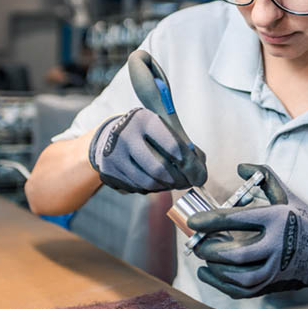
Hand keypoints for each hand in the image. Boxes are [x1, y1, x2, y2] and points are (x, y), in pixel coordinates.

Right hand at [88, 108, 206, 193]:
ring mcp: (113, 156)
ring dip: (168, 187)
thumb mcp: (161, 126)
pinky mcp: (108, 173)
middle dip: (181, 180)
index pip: (173, 146)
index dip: (190, 165)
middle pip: (160, 169)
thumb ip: (183, 142)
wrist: (107, 137)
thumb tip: (200, 166)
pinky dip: (153, 189)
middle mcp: (125, 136)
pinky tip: (158, 181)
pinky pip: (139, 189)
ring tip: (176, 182)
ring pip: (150, 183)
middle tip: (190, 183)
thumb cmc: (144, 132)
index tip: (201, 176)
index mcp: (143, 119)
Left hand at [188, 164, 307, 297]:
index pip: (238, 219)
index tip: (193, 221)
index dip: (211, 220)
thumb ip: (263, 176)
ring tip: (204, 257)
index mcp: (277, 219)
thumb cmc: (302, 220)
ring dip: (216, 268)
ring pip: (239, 276)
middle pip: (236, 253)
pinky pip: (242, 290)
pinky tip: (209, 273)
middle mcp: (276, 246)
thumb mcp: (286, 194)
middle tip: (197, 243)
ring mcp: (275, 268)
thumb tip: (240, 167)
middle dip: (211, 249)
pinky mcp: (271, 284)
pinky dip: (222, 284)